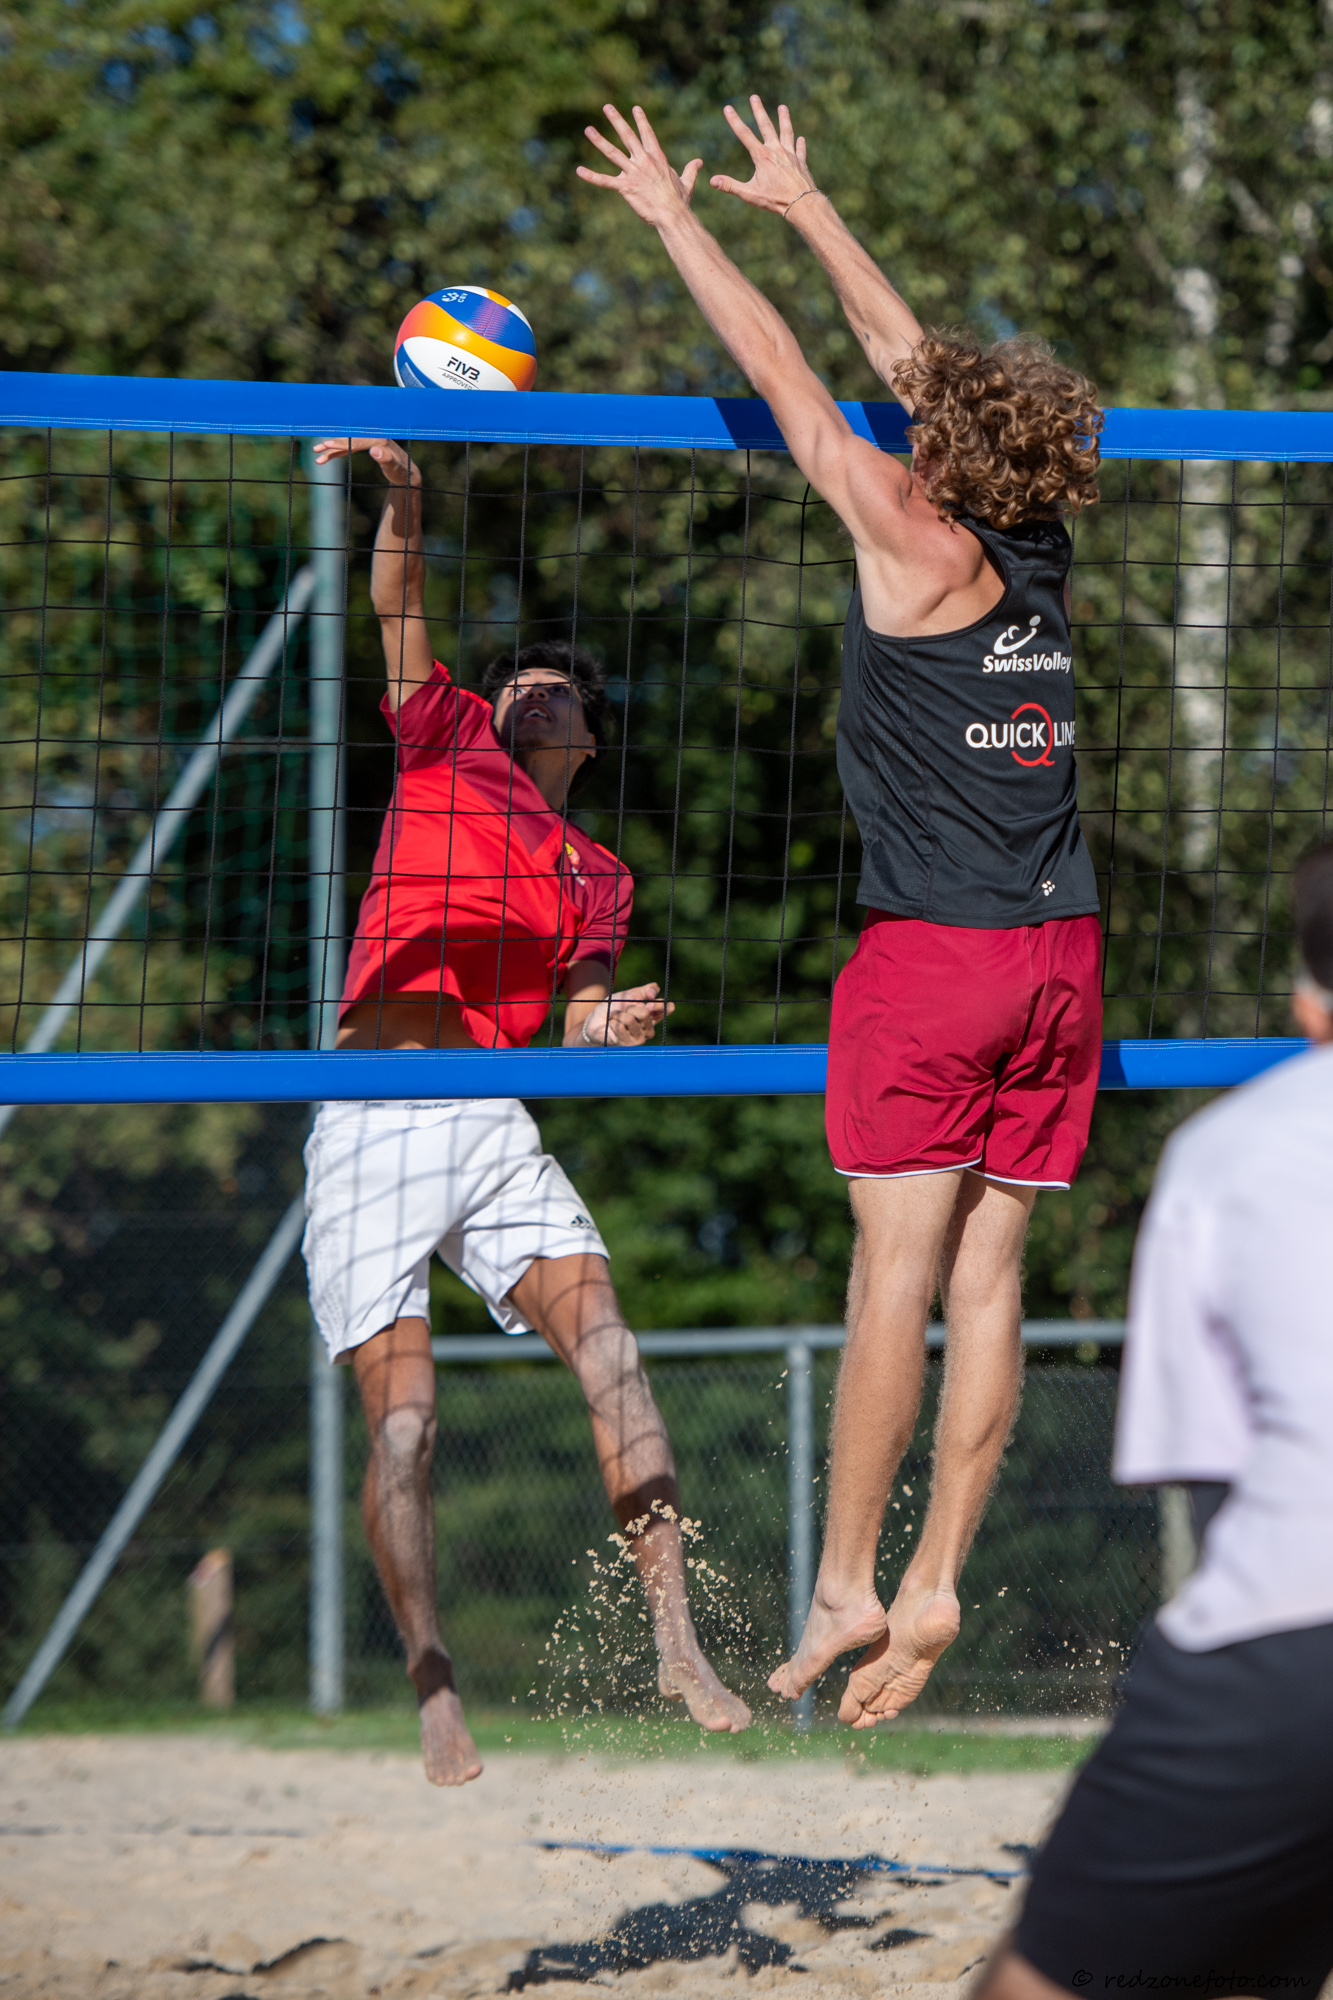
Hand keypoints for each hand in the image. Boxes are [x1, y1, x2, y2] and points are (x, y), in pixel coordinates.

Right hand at [311, 437, 420, 486]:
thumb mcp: (395, 469)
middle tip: (316, 450)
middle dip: (332, 445)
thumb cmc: (403, 473)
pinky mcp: (368, 446)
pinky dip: (339, 453)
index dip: (341, 443)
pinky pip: (350, 448)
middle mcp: (373, 436)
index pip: (356, 440)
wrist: (408, 475)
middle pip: (349, 439)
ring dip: (332, 450)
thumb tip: (374, 451)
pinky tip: (327, 458)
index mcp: (379, 439)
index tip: (327, 446)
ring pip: (347, 443)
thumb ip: (386, 459)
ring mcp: (370, 440)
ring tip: (318, 458)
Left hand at [576, 104, 702, 228]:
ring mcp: (633, 173)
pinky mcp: (625, 187)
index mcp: (657, 158)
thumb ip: (691, 170)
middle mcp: (644, 161)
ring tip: (588, 130)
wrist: (673, 214)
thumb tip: (699, 162)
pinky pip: (605, 181)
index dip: (641, 120)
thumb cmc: (679, 201)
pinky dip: (591, 176)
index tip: (635, 108)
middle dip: (617, 120)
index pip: (648, 134)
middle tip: (607, 107)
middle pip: (627, 136)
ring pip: (612, 153)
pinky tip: (579, 170)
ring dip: (599, 141)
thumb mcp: (687, 182)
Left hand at [580, 982, 674, 1047]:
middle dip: (629, 1008)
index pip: (667, 1009)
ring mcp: (639, 1038)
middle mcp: (649, 1029)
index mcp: (652, 1015)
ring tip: (615, 1018)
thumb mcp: (630, 994)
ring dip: (619, 1015)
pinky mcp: (628, 1044)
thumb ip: (645, 990)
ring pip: (631, 1020)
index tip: (650, 1002)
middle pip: (645, 1013)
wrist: (596, 1020)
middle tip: (624, 1011)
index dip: (660, 1004)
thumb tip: (654, 992)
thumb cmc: (614, 1007)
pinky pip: (620, 1027)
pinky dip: (613, 1022)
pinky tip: (612, 1026)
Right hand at [711, 96, 817, 216]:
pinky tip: (801, 138)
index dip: (734, 121)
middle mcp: (776, 151)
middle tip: (754, 97)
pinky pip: (800, 150)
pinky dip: (800, 144)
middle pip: (766, 126)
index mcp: (762, 157)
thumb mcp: (750, 195)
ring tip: (783, 107)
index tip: (728, 108)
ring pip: (786, 132)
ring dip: (784, 119)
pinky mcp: (801, 162)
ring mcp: (790, 155)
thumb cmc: (775, 200)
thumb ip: (730, 186)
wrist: (801, 204)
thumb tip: (712, 181)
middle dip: (758, 111)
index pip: (744, 135)